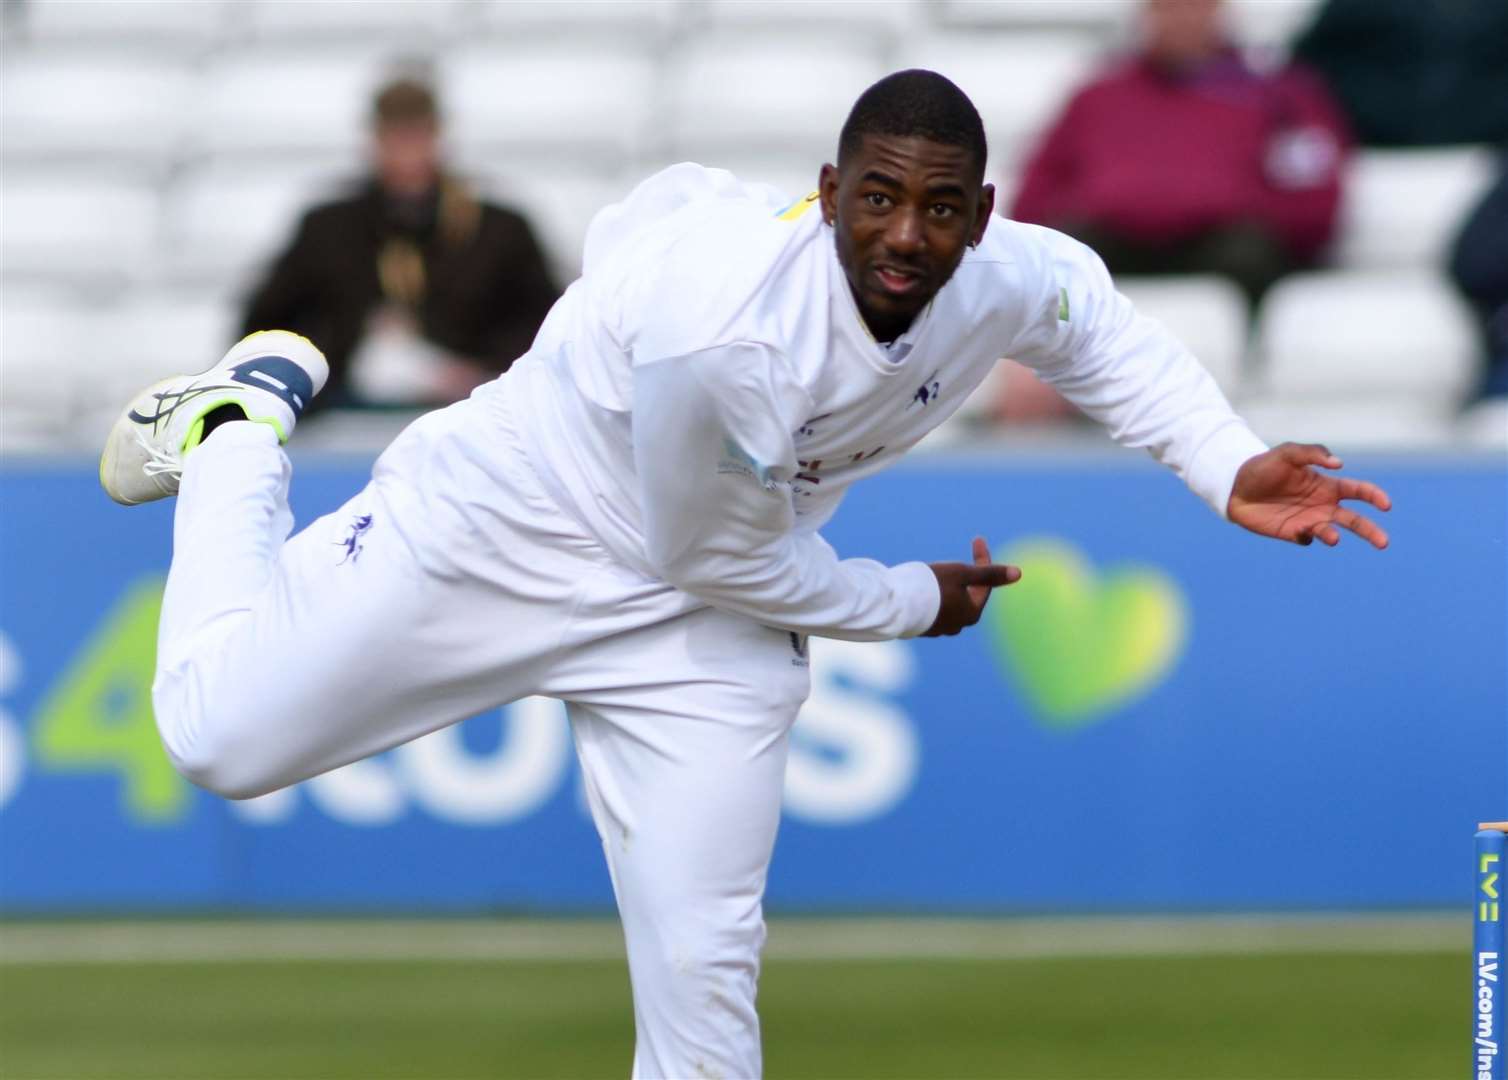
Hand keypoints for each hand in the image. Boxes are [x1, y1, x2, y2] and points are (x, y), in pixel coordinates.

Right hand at [923, 536, 1021, 636]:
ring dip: (949, 587)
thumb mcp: (962, 573)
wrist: (897, 606)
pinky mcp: (923, 627)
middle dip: (968, 575)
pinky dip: (935, 597)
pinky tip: (924, 589)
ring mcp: (939, 628)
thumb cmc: (932, 587)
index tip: (978, 539)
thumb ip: (989, 573)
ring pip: (951, 603)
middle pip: (969, 595)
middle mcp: (958, 624)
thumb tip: (1018, 573)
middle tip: (957, 559)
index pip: (985, 584)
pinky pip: (935, 609)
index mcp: (972, 612)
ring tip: (938, 573)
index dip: (983, 559)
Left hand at [1227, 443, 1390, 548]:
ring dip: (1334, 536)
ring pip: (1333, 533)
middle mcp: (1323, 505)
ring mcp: (1308, 520)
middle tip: (1384, 543)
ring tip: (1333, 537)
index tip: (1385, 505)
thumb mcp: (1287, 453)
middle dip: (1371, 531)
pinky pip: (1306, 539)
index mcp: (1327, 485)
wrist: (1234, 486)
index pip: (1359, 491)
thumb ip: (1313, 453)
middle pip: (1354, 520)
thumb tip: (1339, 464)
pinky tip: (1298, 531)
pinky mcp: (1292, 533)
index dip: (1374, 497)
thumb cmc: (1263, 467)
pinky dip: (1307, 537)